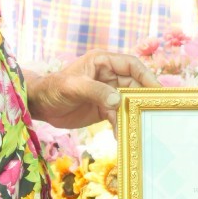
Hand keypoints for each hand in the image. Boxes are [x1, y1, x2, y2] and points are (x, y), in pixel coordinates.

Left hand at [29, 50, 160, 127]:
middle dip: (142, 98)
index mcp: (103, 62)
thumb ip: (96, 91)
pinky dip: (121, 125)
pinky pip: (118, 116)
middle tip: (152, 112)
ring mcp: (107, 93)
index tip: (157, 90)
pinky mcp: (104, 109)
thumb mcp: (73, 87)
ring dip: (132, 114)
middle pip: (134, 85)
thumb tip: (118, 101)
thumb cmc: (53, 89)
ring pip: (127, 102)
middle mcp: (109, 76)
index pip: (131, 65)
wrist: (40, 106)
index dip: (146, 75)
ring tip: (137, 127)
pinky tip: (122, 136)